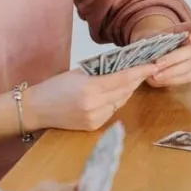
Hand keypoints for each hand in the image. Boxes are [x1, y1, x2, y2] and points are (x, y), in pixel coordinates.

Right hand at [23, 67, 154, 133]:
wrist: (36, 109)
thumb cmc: (55, 87)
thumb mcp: (78, 73)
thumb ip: (102, 70)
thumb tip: (125, 64)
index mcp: (90, 88)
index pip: (123, 79)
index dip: (140, 71)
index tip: (154, 65)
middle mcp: (94, 105)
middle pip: (125, 91)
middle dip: (136, 80)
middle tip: (146, 69)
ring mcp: (94, 118)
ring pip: (121, 101)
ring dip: (127, 90)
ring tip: (131, 79)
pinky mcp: (93, 126)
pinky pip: (112, 111)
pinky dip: (115, 101)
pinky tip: (113, 94)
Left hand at [143, 18, 190, 87]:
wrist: (155, 51)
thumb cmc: (156, 40)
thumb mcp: (152, 34)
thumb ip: (151, 39)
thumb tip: (148, 51)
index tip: (190, 39)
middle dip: (174, 58)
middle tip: (157, 64)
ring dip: (172, 72)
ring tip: (155, 76)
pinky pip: (188, 77)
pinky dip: (173, 79)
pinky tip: (160, 79)